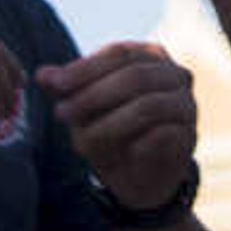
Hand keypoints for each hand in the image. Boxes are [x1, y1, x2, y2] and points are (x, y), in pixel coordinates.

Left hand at [41, 41, 200, 211]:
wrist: (135, 177)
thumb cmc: (109, 131)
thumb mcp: (83, 109)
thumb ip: (67, 89)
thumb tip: (41, 75)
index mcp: (149, 56)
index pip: (118, 53)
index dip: (84, 68)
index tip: (53, 85)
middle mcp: (175, 74)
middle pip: (134, 76)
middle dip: (93, 96)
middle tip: (62, 114)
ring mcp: (186, 105)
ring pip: (148, 106)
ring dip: (109, 125)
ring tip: (82, 143)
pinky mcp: (189, 136)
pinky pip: (162, 136)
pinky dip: (134, 145)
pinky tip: (119, 153)